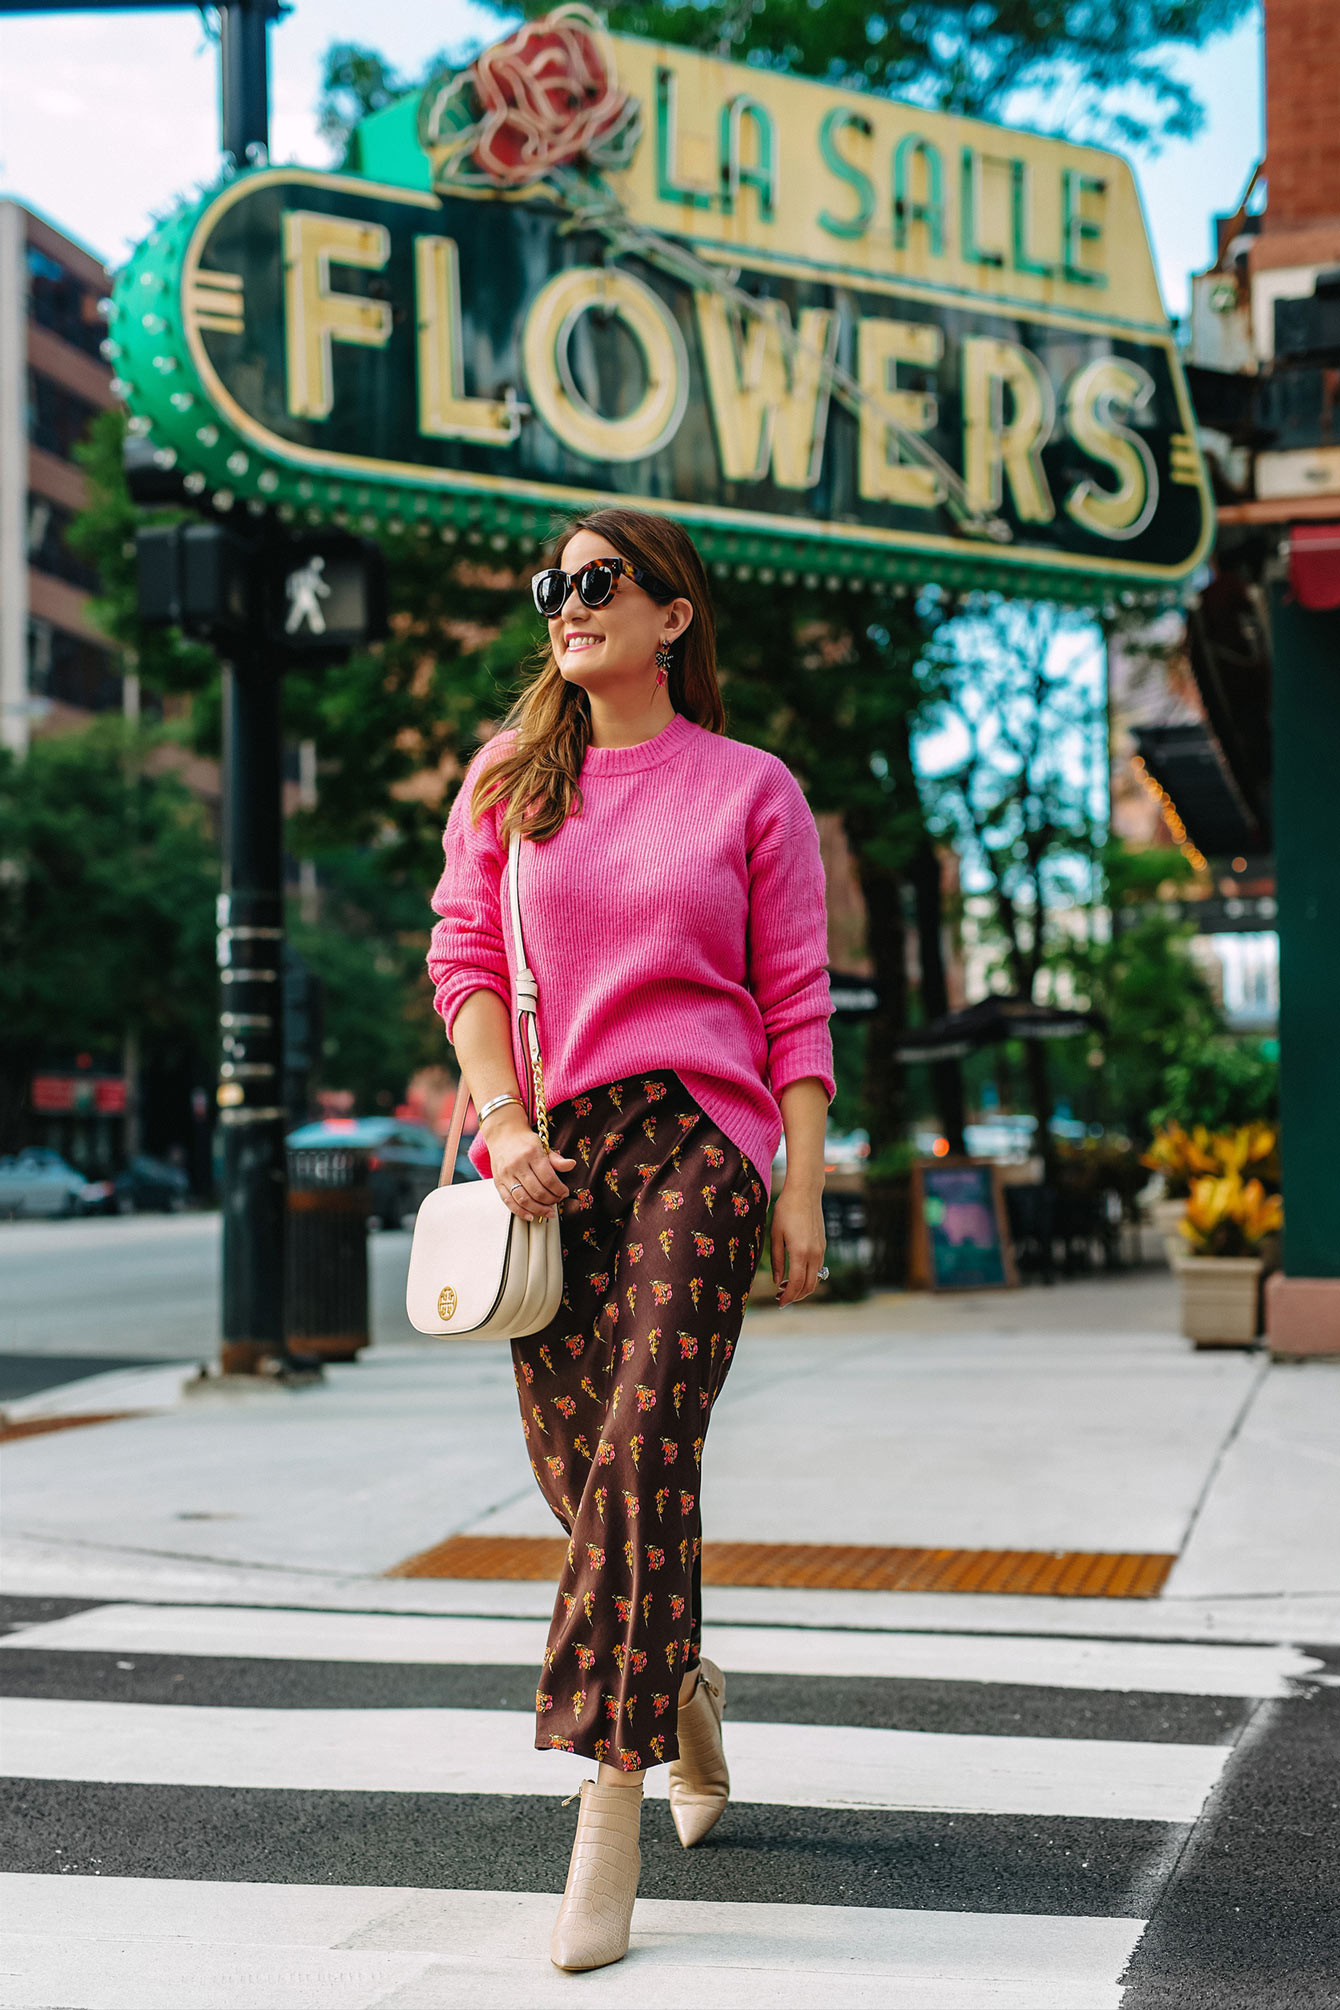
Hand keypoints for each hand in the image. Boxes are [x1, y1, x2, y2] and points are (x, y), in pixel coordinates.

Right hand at [484, 1106, 575, 1221]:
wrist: (503, 1135)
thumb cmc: (524, 1142)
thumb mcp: (543, 1146)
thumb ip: (556, 1159)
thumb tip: (571, 1165)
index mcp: (531, 1154)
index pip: (548, 1178)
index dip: (559, 1189)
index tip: (564, 1193)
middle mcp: (517, 1164)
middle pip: (537, 1191)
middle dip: (551, 1200)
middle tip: (557, 1201)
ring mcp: (506, 1174)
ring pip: (523, 1199)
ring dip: (538, 1209)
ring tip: (548, 1212)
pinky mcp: (498, 1182)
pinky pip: (508, 1201)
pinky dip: (520, 1212)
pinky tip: (531, 1216)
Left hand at [770, 1182, 825, 1304]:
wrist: (805, 1193)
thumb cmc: (786, 1210)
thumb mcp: (776, 1235)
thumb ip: (776, 1260)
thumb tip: (776, 1280)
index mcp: (800, 1252)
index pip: (795, 1284)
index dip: (788, 1297)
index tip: (779, 1303)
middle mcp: (814, 1254)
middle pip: (808, 1286)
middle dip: (795, 1296)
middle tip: (781, 1298)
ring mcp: (821, 1250)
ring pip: (815, 1279)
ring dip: (802, 1288)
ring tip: (786, 1288)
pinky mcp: (823, 1246)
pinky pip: (818, 1269)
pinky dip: (808, 1277)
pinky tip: (795, 1274)